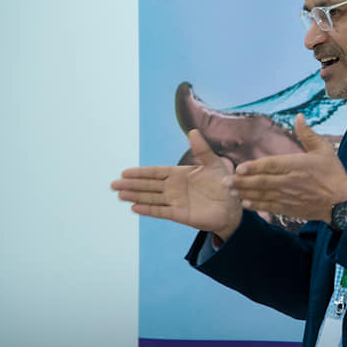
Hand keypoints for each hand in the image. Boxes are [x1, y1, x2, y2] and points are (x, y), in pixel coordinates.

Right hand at [112, 129, 242, 237]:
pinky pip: (161, 211)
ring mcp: (175, 202)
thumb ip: (202, 149)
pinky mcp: (180, 215)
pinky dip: (148, 210)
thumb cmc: (224, 184)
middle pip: (148, 185)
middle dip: (131, 184)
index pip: (155, 172)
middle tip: (113, 184)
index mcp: (179, 174)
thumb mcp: (214, 163)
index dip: (140, 172)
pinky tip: (134, 208)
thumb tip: (193, 131)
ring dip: (135, 196)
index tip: (124, 172)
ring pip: (151, 198)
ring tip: (119, 194)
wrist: (233, 206)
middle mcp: (174, 188)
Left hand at [227, 114, 346, 221]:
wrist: (342, 203)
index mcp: (297, 166)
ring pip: (263, 195)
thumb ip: (308, 134)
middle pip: (262, 182)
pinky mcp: (290, 208)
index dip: (255, 167)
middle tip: (225, 182)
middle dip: (242, 182)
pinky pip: (270, 207)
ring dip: (245, 193)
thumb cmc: (333, 174)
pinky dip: (257, 205)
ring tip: (230, 191)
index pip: (272, 165)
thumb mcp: (323, 150)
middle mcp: (290, 182)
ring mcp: (289, 197)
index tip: (240, 167)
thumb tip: (299, 117)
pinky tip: (245, 203)